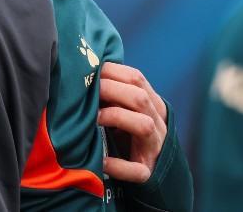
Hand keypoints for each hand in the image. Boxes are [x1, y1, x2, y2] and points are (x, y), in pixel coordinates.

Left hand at [97, 62, 167, 183]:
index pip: (137, 78)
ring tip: (94, 119)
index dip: (112, 71)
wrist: (147, 167)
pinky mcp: (148, 172)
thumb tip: (84, 71)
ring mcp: (155, 148)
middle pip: (140, 98)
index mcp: (152, 104)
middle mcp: (157, 123)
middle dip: (111, 90)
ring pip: (145, 126)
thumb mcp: (126, 109)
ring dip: (117, 117)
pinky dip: (119, 166)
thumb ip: (113, 94)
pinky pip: (137, 170)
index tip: (88, 70)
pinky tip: (102, 162)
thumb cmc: (129, 133)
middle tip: (85, 91)